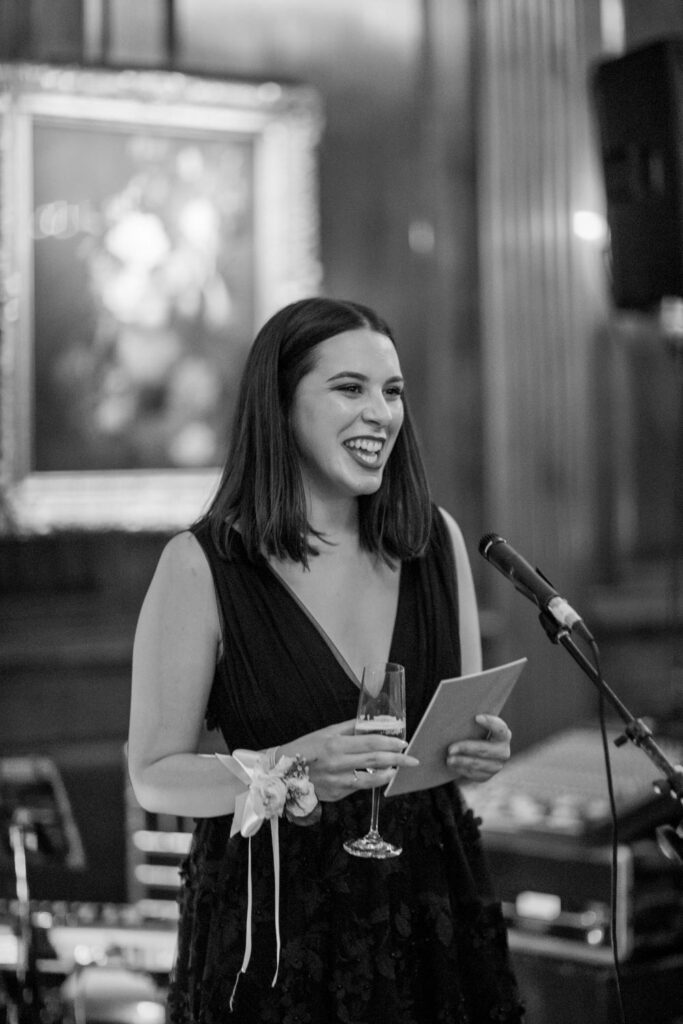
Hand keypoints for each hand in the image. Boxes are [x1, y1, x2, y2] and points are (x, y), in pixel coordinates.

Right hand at [280, 720, 419, 802]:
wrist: (282, 774)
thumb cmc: (304, 749)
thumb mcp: (326, 733)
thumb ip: (349, 728)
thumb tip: (372, 723)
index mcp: (335, 744)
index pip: (370, 742)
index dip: (390, 742)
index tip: (403, 742)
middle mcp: (338, 764)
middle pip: (375, 760)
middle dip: (397, 759)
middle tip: (412, 759)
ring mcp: (337, 781)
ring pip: (371, 779)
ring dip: (388, 773)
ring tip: (397, 768)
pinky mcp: (336, 794)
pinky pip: (358, 787)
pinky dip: (371, 781)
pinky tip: (378, 776)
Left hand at [445, 714, 510, 783]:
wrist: (476, 752)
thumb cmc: (474, 732)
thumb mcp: (476, 726)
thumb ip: (472, 721)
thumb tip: (455, 710)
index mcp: (504, 735)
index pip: (500, 729)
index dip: (490, 723)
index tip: (476, 717)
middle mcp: (503, 751)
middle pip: (484, 749)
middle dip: (466, 748)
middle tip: (450, 748)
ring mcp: (496, 766)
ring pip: (477, 764)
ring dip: (461, 761)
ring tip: (448, 759)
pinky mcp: (487, 776)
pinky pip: (474, 774)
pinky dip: (461, 769)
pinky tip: (453, 765)